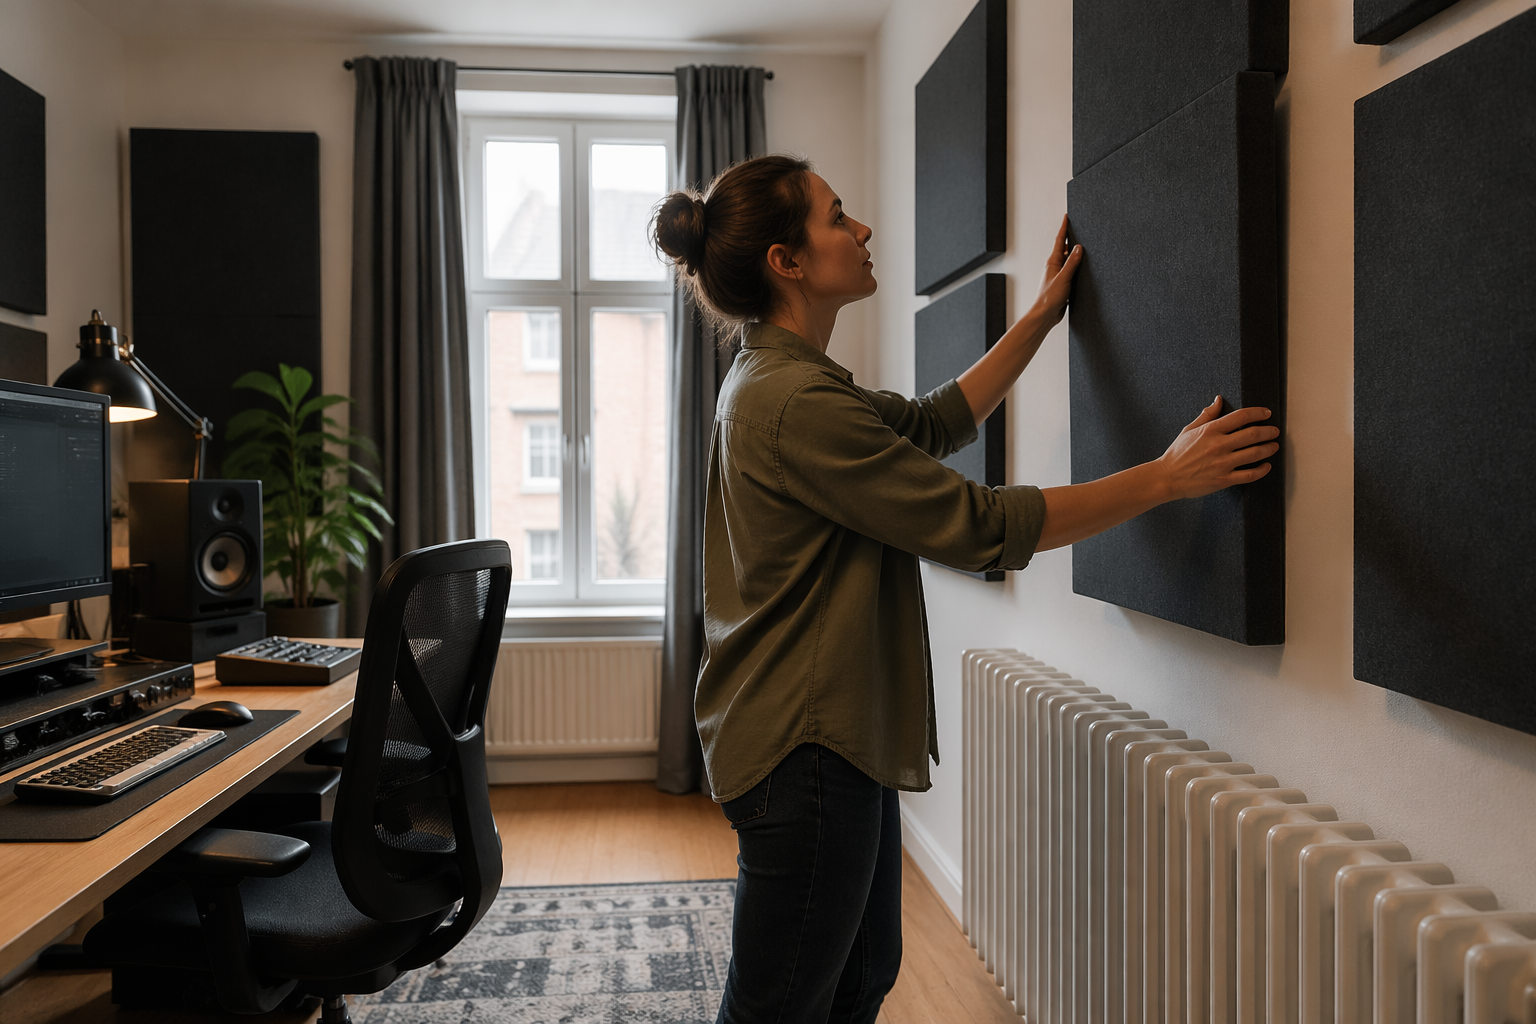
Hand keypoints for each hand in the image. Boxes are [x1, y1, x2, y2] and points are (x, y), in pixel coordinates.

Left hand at [1035, 214, 1082, 325]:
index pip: (1059, 241)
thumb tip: (1078, 247)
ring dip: (1075, 254)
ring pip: (1069, 261)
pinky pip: (1072, 271)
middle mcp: (1055, 267)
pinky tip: (1084, 267)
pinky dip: (1077, 267)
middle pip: (1065, 249)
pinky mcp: (1063, 284)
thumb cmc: (1049, 298)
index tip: (1066, 217)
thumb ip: (1071, 263)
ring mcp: (1059, 275)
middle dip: (1072, 239)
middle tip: (1079, 228)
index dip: (1064, 228)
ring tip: (1085, 245)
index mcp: (1053, 262)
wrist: (1045, 315)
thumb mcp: (1063, 278)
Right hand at [1156, 397, 1277, 500]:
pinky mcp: (1224, 479)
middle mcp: (1219, 445)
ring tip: (1274, 446)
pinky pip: (1249, 475)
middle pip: (1253, 434)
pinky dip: (1262, 470)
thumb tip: (1218, 400)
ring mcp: (1222, 463)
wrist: (1168, 477)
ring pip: (1255, 453)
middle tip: (1274, 431)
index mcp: (1210, 431)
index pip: (1241, 417)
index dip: (1258, 413)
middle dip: (1268, 431)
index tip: (1266, 414)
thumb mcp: (1189, 429)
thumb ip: (1206, 415)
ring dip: (1269, 448)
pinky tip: (1266, 466)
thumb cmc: (1177, 454)